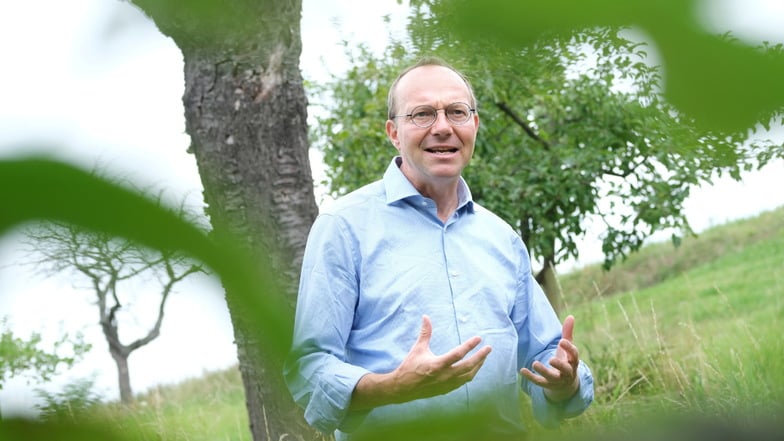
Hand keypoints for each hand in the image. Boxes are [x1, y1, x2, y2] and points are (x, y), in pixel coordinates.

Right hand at [350, 315, 491, 409]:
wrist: (403, 389)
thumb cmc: (410, 367)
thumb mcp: (417, 348)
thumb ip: (425, 333)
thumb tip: (426, 317)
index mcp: (437, 365)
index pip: (458, 354)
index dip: (470, 345)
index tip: (479, 338)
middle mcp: (444, 376)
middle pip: (468, 366)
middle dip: (481, 357)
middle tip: (489, 348)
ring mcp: (447, 384)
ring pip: (468, 376)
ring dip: (477, 366)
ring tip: (483, 358)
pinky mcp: (446, 390)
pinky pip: (462, 382)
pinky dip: (469, 374)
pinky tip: (472, 369)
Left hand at [520, 315, 580, 401]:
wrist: (565, 384)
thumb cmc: (566, 360)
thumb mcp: (567, 348)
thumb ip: (568, 333)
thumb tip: (571, 316)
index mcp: (573, 361)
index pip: (574, 355)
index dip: (569, 349)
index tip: (562, 341)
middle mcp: (567, 372)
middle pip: (565, 370)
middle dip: (559, 365)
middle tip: (551, 359)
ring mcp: (557, 380)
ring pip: (552, 378)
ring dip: (543, 371)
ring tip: (534, 363)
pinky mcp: (547, 385)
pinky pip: (539, 382)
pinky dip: (531, 377)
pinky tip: (522, 370)